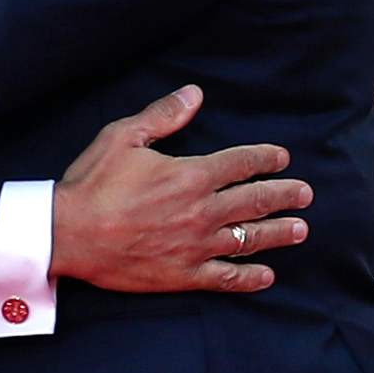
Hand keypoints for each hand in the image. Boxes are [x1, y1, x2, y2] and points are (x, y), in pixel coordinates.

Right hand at [50, 85, 310, 294]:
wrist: (68, 235)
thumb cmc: (92, 184)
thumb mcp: (123, 137)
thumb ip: (164, 116)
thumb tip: (195, 94)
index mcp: (191, 175)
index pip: (242, 163)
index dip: (266, 159)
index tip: (282, 158)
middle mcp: (202, 211)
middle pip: (256, 201)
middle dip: (285, 195)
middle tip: (305, 194)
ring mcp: (196, 246)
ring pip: (250, 239)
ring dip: (279, 233)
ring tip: (300, 229)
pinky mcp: (184, 275)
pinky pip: (226, 278)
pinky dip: (249, 278)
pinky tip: (266, 276)